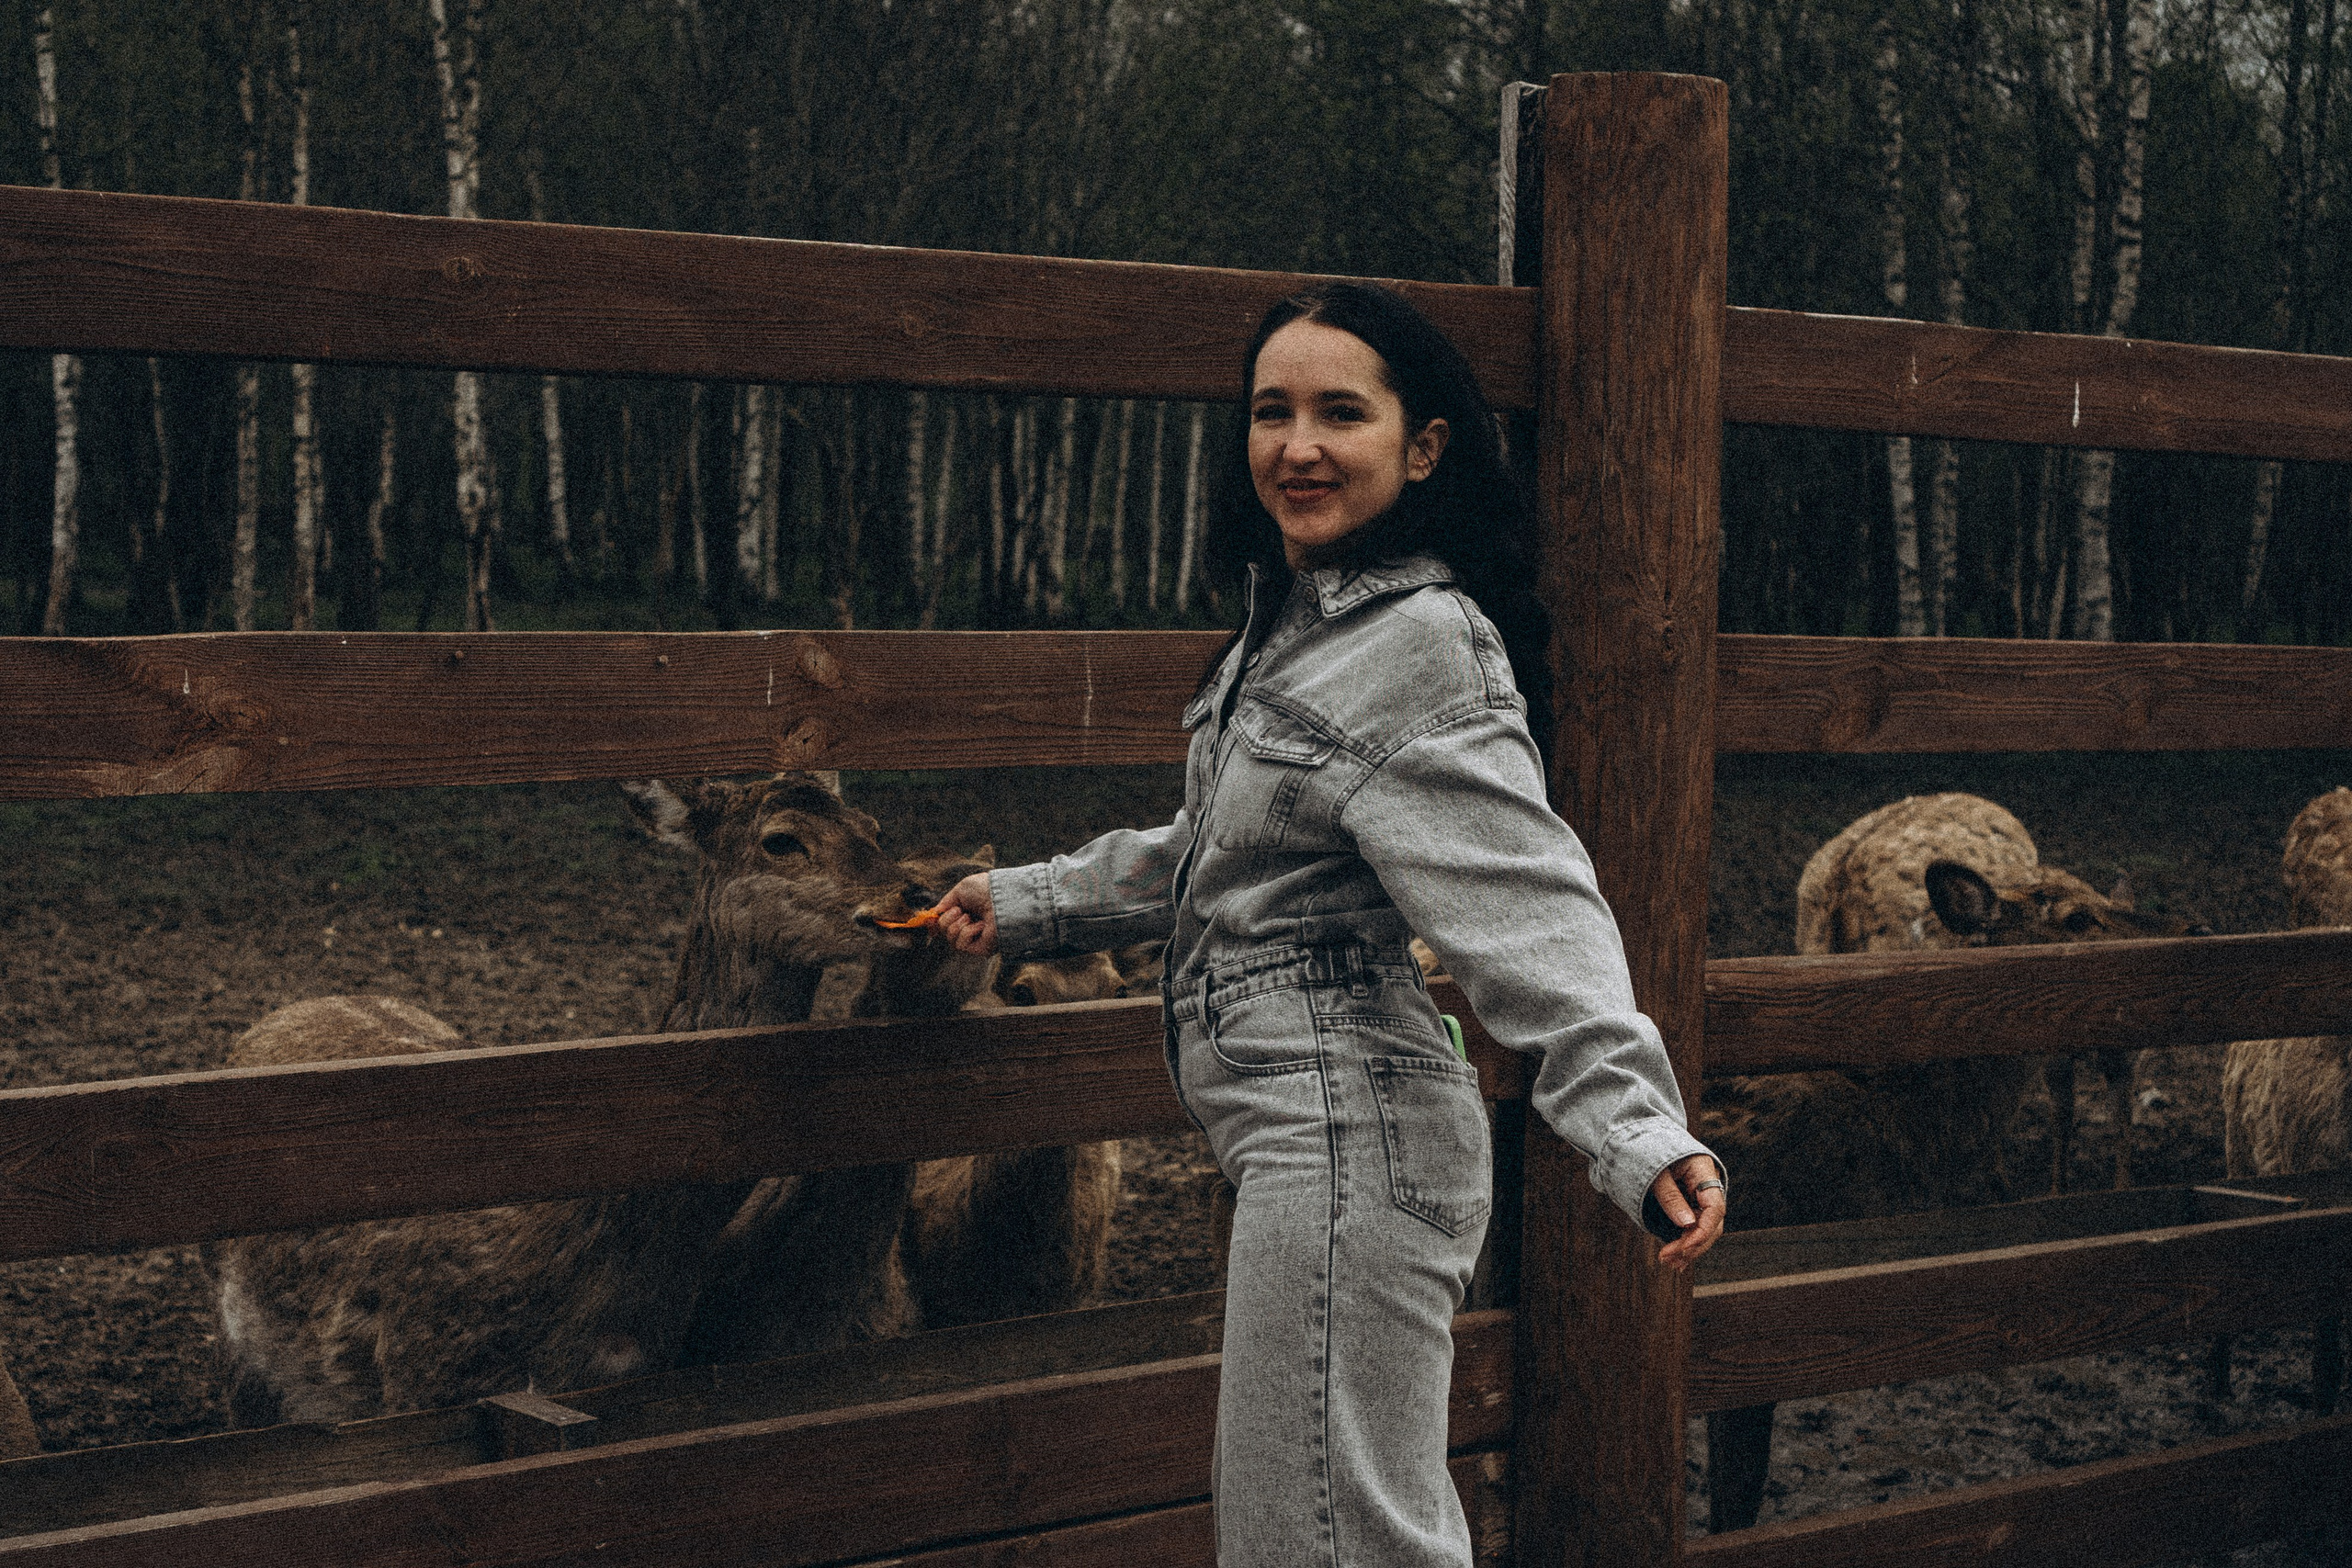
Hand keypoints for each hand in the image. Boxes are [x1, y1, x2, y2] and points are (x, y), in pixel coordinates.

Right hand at [932, 872, 998, 956]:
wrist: (1001, 896)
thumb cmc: (985, 890)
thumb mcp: (960, 891)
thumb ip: (946, 903)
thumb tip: (934, 915)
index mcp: (968, 912)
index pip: (947, 923)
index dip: (935, 923)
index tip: (929, 920)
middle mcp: (972, 926)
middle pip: (944, 931)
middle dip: (946, 919)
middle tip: (960, 910)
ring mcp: (976, 939)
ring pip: (950, 939)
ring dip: (956, 925)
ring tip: (970, 916)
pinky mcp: (980, 949)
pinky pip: (960, 945)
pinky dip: (967, 932)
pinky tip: (981, 926)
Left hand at [1652, 1154, 1726, 1270]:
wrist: (1644, 1138)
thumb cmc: (1648, 1150)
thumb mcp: (1655, 1172)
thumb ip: (1670, 1196)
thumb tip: (1686, 1224)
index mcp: (1704, 1171)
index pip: (1714, 1208)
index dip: (1702, 1231)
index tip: (1683, 1247)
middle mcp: (1708, 1186)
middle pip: (1712, 1223)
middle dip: (1693, 1245)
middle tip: (1668, 1259)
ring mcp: (1701, 1196)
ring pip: (1705, 1229)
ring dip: (1690, 1249)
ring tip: (1670, 1264)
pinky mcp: (1691, 1205)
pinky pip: (1695, 1227)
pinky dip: (1686, 1243)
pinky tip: (1677, 1261)